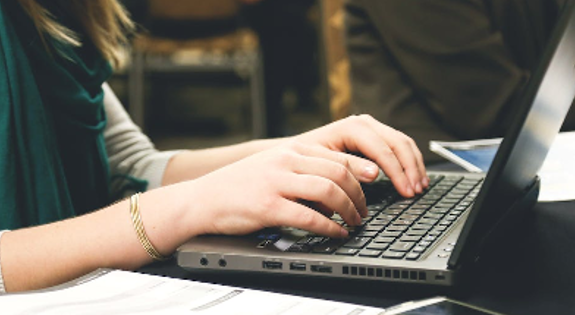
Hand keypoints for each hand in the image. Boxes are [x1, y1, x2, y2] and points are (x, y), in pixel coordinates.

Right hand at [188, 141, 369, 237]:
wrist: (203, 199)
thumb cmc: (239, 186)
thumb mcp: (272, 166)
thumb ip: (301, 170)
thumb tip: (336, 188)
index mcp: (290, 150)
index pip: (336, 157)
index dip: (360, 173)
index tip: (372, 186)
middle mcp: (285, 161)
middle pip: (338, 173)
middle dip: (359, 195)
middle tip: (364, 211)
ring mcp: (276, 182)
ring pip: (328, 191)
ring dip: (349, 210)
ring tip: (355, 222)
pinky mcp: (268, 206)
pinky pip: (309, 216)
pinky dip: (329, 227)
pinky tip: (336, 233)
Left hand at [293, 115, 428, 196]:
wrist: (293, 152)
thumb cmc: (304, 160)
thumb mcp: (322, 164)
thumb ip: (347, 167)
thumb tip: (375, 174)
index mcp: (352, 127)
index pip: (383, 149)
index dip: (398, 172)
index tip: (406, 191)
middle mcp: (364, 123)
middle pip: (399, 143)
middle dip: (410, 169)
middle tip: (416, 192)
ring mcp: (371, 128)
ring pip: (403, 143)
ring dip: (414, 166)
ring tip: (420, 187)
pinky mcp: (374, 136)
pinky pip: (399, 146)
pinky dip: (410, 162)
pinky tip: (414, 178)